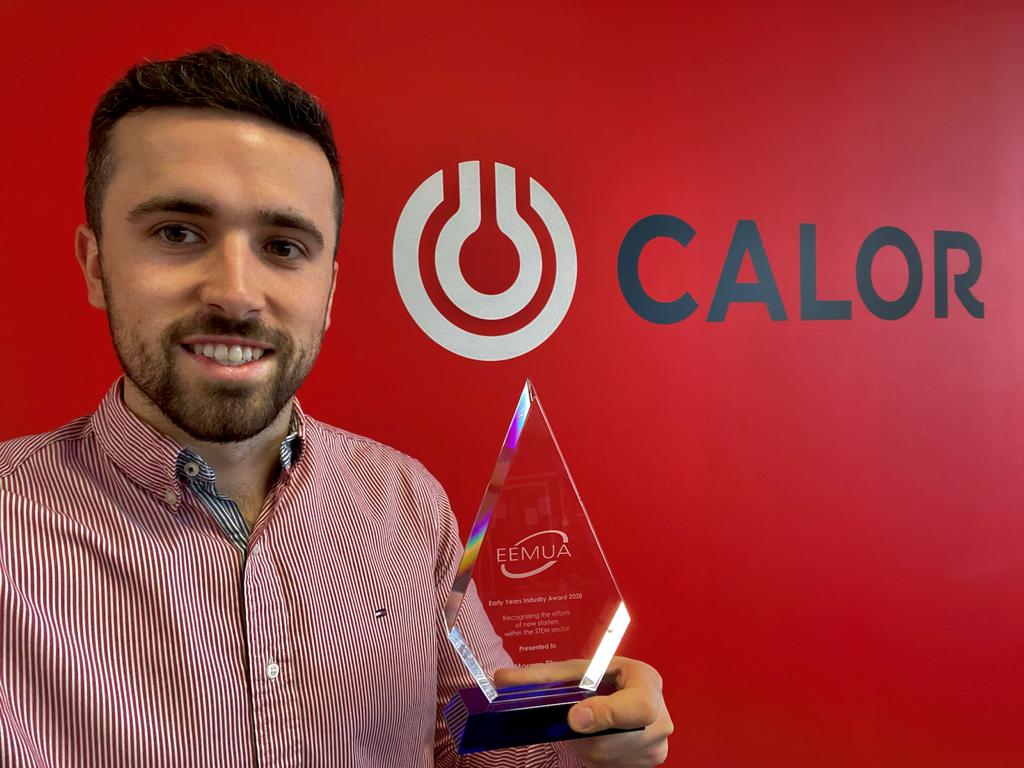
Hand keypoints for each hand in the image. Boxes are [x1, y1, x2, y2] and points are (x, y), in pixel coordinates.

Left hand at [493, 656, 672, 766]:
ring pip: (607, 756)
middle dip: (585, 732)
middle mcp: (660, 718)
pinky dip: (596, 753)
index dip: (605, 714)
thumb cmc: (605, 680)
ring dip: (586, 744)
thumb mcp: (580, 671)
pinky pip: (610, 766)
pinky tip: (597, 736)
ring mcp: (657, 747)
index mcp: (648, 682)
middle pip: (614, 738)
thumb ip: (543, 677)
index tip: (574, 718)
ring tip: (586, 724)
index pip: (636, 706)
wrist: (632, 694)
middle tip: (572, 718)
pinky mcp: (650, 765)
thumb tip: (501, 679)